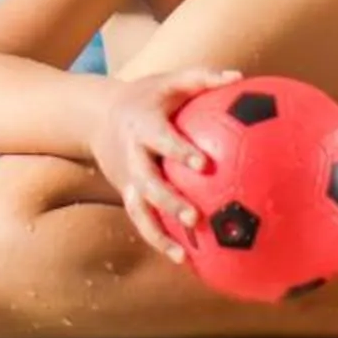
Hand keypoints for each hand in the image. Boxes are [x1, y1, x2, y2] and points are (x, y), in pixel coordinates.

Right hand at [89, 68, 240, 263]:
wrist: (97, 116)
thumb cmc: (147, 96)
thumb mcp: (169, 81)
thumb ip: (202, 78)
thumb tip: (240, 76)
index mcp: (143, 126)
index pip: (161, 139)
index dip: (180, 151)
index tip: (203, 163)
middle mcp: (132, 156)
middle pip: (147, 182)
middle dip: (168, 201)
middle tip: (194, 216)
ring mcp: (128, 180)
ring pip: (140, 210)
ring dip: (159, 233)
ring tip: (185, 254)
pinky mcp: (128, 196)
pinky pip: (142, 222)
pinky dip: (160, 242)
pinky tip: (187, 261)